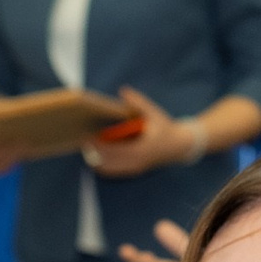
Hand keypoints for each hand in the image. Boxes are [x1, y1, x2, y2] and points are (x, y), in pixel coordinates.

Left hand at [81, 87, 195, 179]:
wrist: (179, 146)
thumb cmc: (165, 127)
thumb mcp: (154, 113)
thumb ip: (138, 102)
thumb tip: (123, 90)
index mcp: (141, 150)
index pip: (115, 151)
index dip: (99, 146)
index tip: (87, 138)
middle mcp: (137, 163)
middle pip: (108, 162)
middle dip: (94, 153)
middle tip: (81, 143)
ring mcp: (135, 169)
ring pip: (110, 169)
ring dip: (96, 160)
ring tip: (86, 148)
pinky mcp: (134, 171)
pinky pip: (115, 171)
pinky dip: (103, 165)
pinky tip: (95, 156)